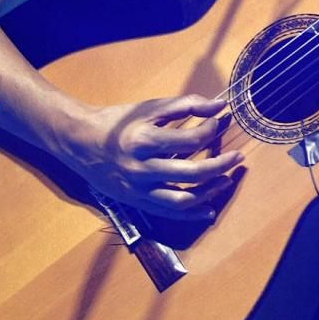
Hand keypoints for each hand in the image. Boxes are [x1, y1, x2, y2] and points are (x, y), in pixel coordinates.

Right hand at [56, 94, 243, 219]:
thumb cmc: (118, 121)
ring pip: (183, 199)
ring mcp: (139, 189)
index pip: (190, 140)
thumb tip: (220, 105)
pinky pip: (169, 212)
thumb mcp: (150, 108)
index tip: (219, 123)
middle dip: (220, 165)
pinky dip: (191, 213)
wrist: (81, 142)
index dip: (211, 130)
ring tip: (226, 180)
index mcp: (144, 141)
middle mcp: (142, 168)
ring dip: (210, 192)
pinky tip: (209, 209)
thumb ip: (186, 105)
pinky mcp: (136, 202)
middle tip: (237, 157)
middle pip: (192, 173)